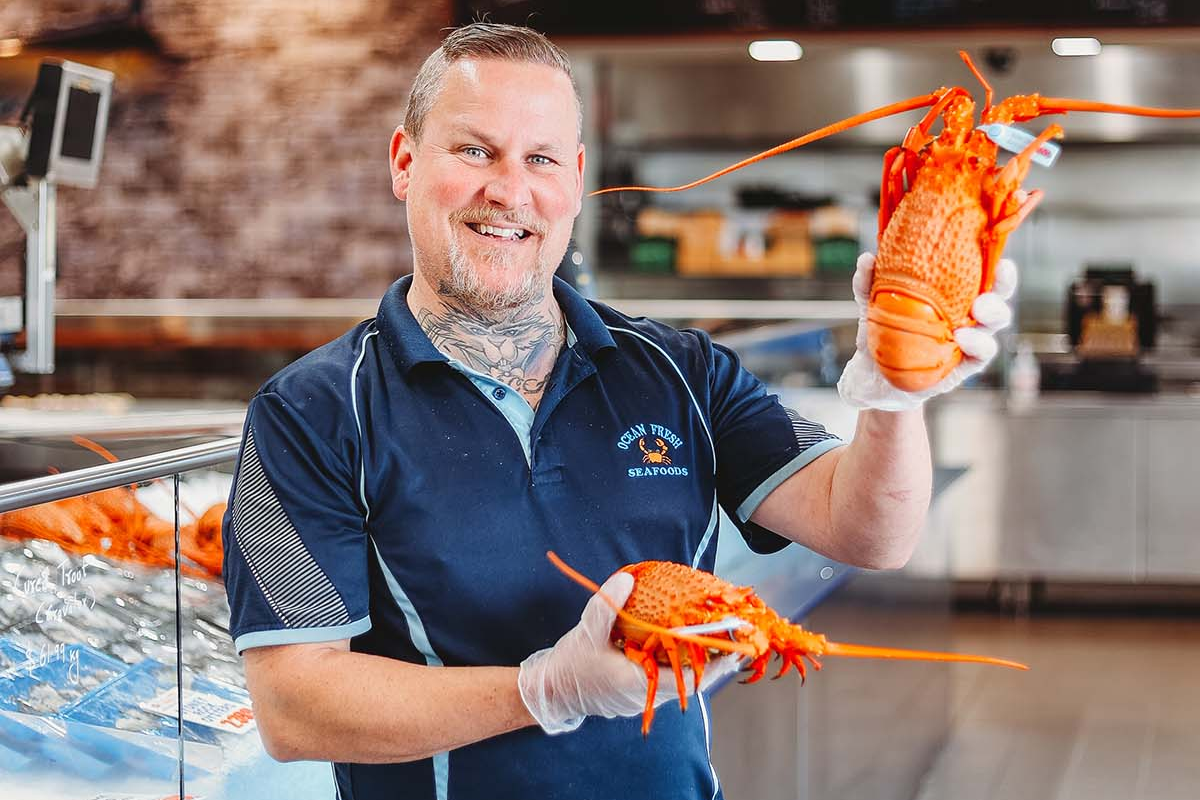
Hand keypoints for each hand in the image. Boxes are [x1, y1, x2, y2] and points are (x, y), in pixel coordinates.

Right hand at [517, 571, 741, 733]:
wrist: (551, 692)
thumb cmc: (570, 665)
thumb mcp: (587, 631)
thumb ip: (607, 606)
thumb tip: (626, 579)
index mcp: (639, 683)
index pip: (688, 680)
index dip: (714, 665)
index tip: (734, 649)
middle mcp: (646, 695)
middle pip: (690, 681)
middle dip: (712, 660)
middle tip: (733, 638)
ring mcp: (642, 697)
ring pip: (679, 681)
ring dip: (697, 662)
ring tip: (715, 637)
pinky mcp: (636, 692)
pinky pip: (665, 679)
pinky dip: (677, 663)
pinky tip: (682, 643)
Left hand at [837, 252, 1016, 410]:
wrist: (872, 377)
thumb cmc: (881, 333)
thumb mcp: (872, 306)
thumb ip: (869, 283)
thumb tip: (868, 259)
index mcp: (952, 294)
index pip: (981, 272)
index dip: (993, 263)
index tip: (998, 256)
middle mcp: (966, 314)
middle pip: (997, 295)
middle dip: (1002, 286)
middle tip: (986, 285)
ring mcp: (968, 339)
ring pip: (995, 324)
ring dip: (993, 315)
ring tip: (976, 312)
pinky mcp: (964, 364)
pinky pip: (981, 354)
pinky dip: (978, 344)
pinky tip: (962, 339)